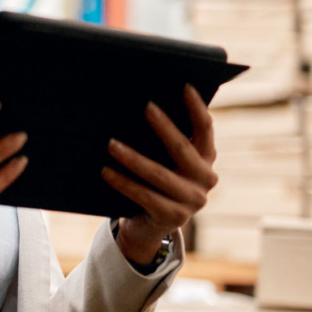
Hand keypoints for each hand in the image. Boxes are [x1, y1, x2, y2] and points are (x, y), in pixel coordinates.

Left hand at [101, 84, 217, 264]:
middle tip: (145, 106)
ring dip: (132, 158)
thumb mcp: (165, 160)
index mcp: (207, 159)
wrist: (149, 226)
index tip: (184, 85)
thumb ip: (165, 139)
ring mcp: (192, 201)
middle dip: (163, 126)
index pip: (205, 128)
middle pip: (182, 148)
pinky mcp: (173, 217)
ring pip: (159, 174)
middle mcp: (206, 179)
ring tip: (110, 143)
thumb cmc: (154, 182)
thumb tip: (144, 103)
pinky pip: (144, 195)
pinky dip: (123, 182)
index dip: (197, 107)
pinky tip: (105, 171)